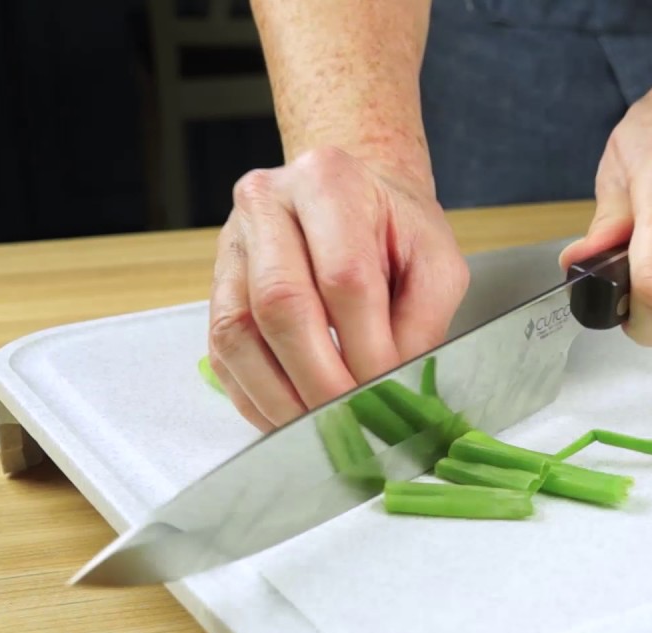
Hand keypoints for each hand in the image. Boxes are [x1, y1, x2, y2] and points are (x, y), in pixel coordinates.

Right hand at [208, 147, 468, 431]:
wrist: (355, 196)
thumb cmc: (396, 229)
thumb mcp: (435, 261)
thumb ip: (424, 321)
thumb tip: (395, 388)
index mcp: (329, 182)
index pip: (344, 277)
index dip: (366, 347)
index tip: (388, 391)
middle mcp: (267, 204)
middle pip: (281, 305)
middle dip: (321, 379)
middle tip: (354, 421)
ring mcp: (232, 244)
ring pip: (239, 333)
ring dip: (282, 397)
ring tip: (322, 430)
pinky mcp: (216, 285)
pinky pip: (222, 352)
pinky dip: (258, 396)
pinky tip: (292, 420)